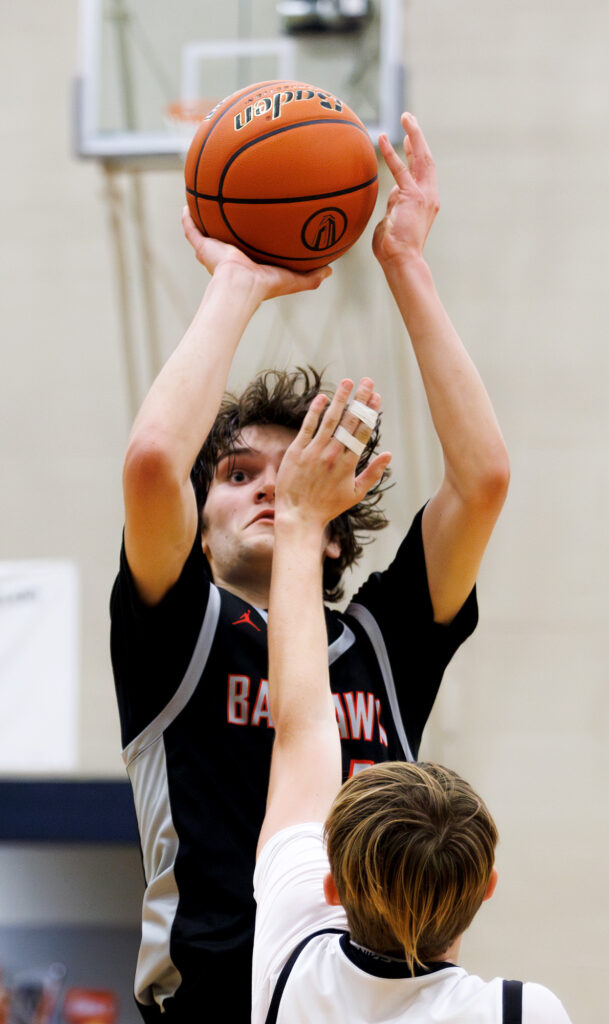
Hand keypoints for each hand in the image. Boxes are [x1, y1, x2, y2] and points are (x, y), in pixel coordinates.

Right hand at [182, 207, 332, 300]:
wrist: (241, 286)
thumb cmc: (265, 285)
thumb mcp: (293, 279)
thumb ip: (311, 276)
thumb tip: (331, 270)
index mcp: (247, 262)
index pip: (249, 246)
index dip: (252, 234)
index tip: (256, 220)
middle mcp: (229, 255)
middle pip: (227, 236)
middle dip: (227, 223)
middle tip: (231, 205)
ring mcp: (214, 251)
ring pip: (207, 231)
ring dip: (205, 217)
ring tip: (204, 199)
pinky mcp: (202, 247)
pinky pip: (191, 230)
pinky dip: (187, 219)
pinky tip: (186, 205)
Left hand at [276, 378, 391, 530]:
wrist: (299, 515)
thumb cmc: (328, 506)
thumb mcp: (356, 494)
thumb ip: (373, 473)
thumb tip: (389, 454)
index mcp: (349, 463)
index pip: (363, 431)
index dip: (371, 411)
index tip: (377, 396)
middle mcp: (333, 454)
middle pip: (350, 421)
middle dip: (360, 399)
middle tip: (367, 381)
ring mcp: (314, 451)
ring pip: (330, 419)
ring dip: (340, 398)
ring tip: (348, 382)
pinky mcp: (297, 451)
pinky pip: (308, 426)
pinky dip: (315, 411)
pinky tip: (323, 397)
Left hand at [372, 112, 439, 268]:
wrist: (402, 260)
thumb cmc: (394, 249)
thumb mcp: (392, 222)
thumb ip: (393, 206)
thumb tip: (391, 194)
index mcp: (426, 201)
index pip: (422, 171)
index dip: (416, 153)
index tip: (410, 138)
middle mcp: (429, 195)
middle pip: (426, 159)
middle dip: (419, 137)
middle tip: (410, 118)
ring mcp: (423, 194)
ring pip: (420, 158)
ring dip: (414, 135)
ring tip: (406, 116)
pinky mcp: (412, 196)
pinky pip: (400, 170)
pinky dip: (391, 153)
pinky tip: (382, 138)